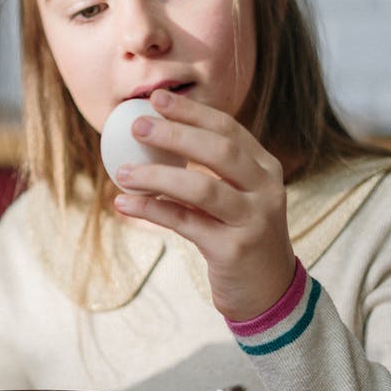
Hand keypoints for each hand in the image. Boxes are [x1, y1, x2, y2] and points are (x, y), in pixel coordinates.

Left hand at [110, 89, 296, 320]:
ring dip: (157, 176)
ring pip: (202, 189)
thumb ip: (209, 170)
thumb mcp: (237, 196)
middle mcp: (265, 189)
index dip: (191, 112)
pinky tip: (124, 203)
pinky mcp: (233, 249)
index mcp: (264, 168)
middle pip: (219, 151)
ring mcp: (253, 220)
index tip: (155, 99)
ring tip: (122, 171)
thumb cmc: (240, 235)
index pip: (228, 129)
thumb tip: (155, 137)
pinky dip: (152, 210)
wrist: (268, 292)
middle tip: (137, 125)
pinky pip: (185, 223)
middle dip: (176, 133)